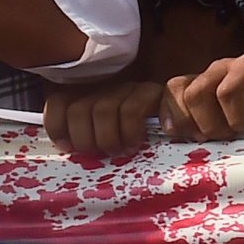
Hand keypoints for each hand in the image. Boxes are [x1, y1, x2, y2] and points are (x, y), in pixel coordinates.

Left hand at [44, 79, 165, 156]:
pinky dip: (129, 132)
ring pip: (102, 110)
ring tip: (119, 152)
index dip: (57, 127)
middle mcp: (105, 89)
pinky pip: (131, 110)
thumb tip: (66, 151)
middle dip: (84, 139)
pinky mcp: (151, 93)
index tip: (68, 148)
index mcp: (89, 98)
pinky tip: (134, 144)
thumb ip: (87, 140)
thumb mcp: (107, 141)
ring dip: (107, 139)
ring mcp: (128, 89)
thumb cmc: (141, 141)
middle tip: (99, 154)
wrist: (186, 121)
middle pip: (77, 110)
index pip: (58, 103)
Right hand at [162, 54, 243, 140]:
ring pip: (178, 91)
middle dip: (210, 125)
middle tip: (228, 138)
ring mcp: (206, 74)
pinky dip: (169, 115)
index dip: (235, 118)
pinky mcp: (193, 86)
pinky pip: (168, 94)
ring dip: (187, 122)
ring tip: (205, 138)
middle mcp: (225, 66)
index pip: (228, 91)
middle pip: (198, 93)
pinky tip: (181, 134)